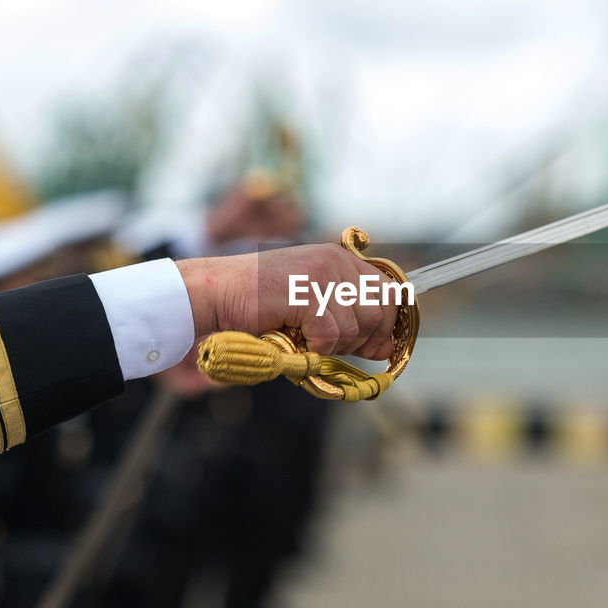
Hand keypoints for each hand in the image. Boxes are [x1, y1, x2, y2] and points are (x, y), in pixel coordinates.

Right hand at [176, 245, 398, 359]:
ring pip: (357, 328)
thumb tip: (387, 349)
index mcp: (341, 259)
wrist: (217, 293)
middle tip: (329, 345)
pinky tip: (296, 339)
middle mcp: (336, 261)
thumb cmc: (261, 303)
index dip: (387, 323)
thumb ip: (350, 320)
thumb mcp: (313, 304)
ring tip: (306, 339)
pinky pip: (331, 336)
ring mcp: (322, 274)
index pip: (390, 291)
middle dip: (362, 339)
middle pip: (380, 312)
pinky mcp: (306, 293)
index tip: (374, 346)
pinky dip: (315, 348)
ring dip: (334, 346)